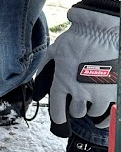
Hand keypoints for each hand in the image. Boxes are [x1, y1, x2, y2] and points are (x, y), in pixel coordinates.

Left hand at [35, 5, 117, 135]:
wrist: (98, 32)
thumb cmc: (76, 39)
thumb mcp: (54, 51)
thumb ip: (45, 68)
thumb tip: (39, 86)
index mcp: (62, 82)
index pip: (57, 110)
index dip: (58, 116)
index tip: (60, 118)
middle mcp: (79, 92)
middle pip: (76, 112)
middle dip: (74, 106)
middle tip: (76, 98)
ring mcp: (98, 94)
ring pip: (92, 113)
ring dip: (89, 108)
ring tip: (89, 100)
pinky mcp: (112, 93)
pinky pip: (108, 115)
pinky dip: (104, 119)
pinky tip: (101, 118)